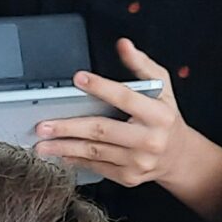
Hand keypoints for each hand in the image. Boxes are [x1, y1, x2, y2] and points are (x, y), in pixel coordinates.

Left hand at [35, 40, 183, 187]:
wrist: (178, 157)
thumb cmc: (165, 118)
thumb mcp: (163, 88)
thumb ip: (141, 65)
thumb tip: (123, 45)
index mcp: (158, 115)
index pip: (125, 98)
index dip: (101, 87)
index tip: (78, 79)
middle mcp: (149, 140)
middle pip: (102, 131)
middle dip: (69, 127)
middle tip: (43, 125)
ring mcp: (138, 161)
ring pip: (95, 152)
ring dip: (65, 147)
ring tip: (42, 143)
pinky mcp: (129, 176)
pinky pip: (97, 167)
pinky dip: (76, 160)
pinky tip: (61, 154)